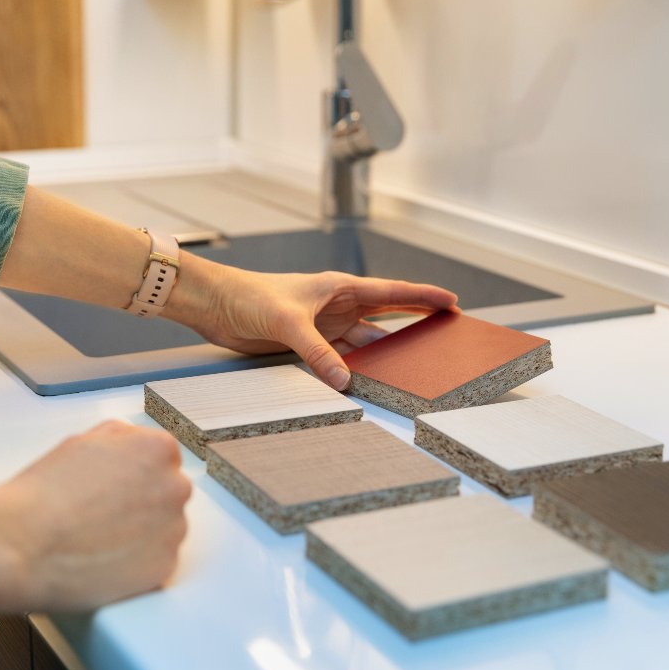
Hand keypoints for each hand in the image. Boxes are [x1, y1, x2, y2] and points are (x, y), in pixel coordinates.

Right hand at [0, 420, 190, 609]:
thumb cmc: (44, 494)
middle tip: (104, 516)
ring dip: (142, 535)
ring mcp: (173, 530)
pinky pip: (156, 563)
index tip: (115, 489)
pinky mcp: (164, 568)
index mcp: (158, 449)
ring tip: (99, 540)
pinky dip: (136, 565)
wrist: (21, 543)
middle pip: (167, 494)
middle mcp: (175, 487)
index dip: (134, 475)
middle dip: (143, 504)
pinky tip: (105, 561)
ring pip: (164, 530)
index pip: (162, 459)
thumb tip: (133, 446)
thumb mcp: (84, 441)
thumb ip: (121, 439)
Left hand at [169, 261, 457, 389]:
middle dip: (414, 326)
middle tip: (444, 337)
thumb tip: (344, 381)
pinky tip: (369, 381)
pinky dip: (355, 369)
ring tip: (413, 367)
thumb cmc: (249, 297)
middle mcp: (337, 306)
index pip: (391, 292)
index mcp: (339, 288)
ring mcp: (324, 326)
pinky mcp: (307, 343)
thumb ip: (317, 352)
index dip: (422, 297)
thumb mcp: (287, 324)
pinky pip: (340, 358)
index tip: (451, 301)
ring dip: (384, 355)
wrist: (216, 305)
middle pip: (385, 319)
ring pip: (364, 343)